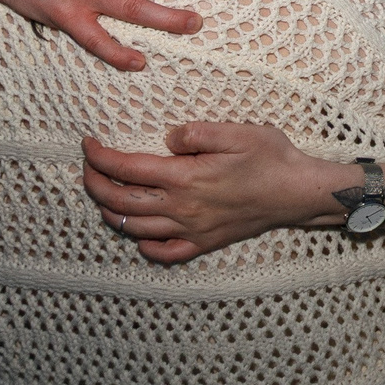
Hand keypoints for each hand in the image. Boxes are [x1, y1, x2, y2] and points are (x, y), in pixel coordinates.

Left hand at [80, 123, 340, 262]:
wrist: (297, 192)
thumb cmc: (270, 157)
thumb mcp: (236, 131)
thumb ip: (196, 132)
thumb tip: (166, 138)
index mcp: (185, 177)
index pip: (127, 169)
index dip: (100, 157)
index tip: (88, 144)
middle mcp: (182, 207)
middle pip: (122, 202)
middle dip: (95, 185)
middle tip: (88, 168)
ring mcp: (192, 228)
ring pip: (136, 229)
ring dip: (111, 213)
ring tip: (104, 196)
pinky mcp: (206, 242)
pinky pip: (166, 253)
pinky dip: (146, 247)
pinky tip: (141, 236)